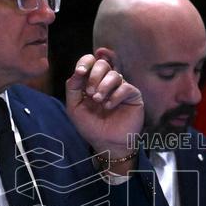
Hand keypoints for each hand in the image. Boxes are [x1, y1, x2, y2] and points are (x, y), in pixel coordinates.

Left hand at [65, 54, 143, 173]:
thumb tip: (78, 71)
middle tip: (90, 93)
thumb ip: (72, 87)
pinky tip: (109, 106)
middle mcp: (107, 82)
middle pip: (103, 64)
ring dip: (104, 87)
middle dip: (94, 76)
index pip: (91, 61)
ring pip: (115, 74)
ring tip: (98, 101)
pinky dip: (115, 96)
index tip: (79, 72)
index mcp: (92, 81)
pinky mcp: (133, 96)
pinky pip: (125, 88)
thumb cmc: (90, 126)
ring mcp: (121, 87)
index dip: (85, 62)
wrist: (106, 143)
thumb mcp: (74, 107)